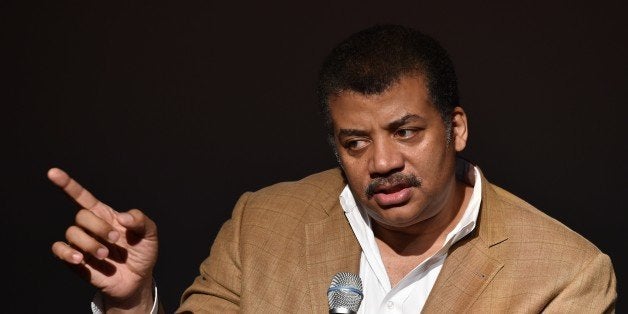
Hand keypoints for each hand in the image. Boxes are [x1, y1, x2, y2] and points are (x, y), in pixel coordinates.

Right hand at [49, 167, 157, 310]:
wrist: (138, 280)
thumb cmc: (142, 253)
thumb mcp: (150, 234)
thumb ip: (140, 220)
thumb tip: (122, 218)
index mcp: (106, 215)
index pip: (82, 197)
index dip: (67, 184)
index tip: (52, 172)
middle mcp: (91, 227)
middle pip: (82, 216)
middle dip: (99, 227)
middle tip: (116, 240)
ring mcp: (82, 243)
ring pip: (72, 233)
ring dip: (89, 243)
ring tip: (105, 255)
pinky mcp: (75, 261)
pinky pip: (59, 250)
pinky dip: (67, 252)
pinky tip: (80, 259)